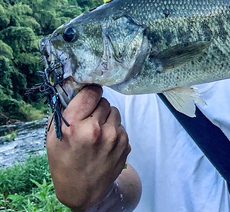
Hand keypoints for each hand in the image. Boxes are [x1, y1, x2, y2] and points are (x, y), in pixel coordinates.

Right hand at [46, 85, 130, 210]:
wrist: (82, 191)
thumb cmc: (64, 162)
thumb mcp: (53, 137)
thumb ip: (63, 111)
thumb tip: (76, 88)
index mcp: (74, 127)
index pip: (91, 92)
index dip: (89, 94)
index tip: (87, 98)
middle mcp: (96, 130)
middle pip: (103, 101)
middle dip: (96, 108)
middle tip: (88, 121)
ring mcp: (113, 137)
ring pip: (114, 111)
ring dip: (106, 118)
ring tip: (96, 133)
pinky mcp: (125, 143)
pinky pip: (121, 125)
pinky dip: (113, 130)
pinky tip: (104, 143)